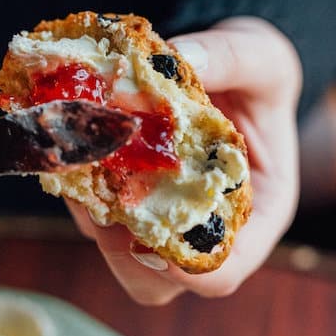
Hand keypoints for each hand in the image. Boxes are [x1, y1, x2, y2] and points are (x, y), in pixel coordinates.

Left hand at [67, 16, 302, 304]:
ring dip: (90, 210)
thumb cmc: (255, 72)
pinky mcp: (121, 193)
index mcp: (256, 212)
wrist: (223, 63)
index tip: (149, 236)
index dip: (185, 270)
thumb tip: (179, 59)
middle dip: (120, 248)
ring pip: (112, 246)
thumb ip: (230, 57)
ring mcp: (157, 214)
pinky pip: (90, 208)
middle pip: (157, 279)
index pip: (221, 273)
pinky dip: (77, 182)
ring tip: (82, 155)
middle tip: (102, 197)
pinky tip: (74, 140)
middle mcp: (203, 227)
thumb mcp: (261, 55)